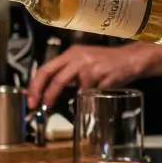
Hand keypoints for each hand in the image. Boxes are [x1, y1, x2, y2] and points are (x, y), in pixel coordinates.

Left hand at [26, 44, 150, 108]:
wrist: (131, 58)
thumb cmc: (104, 63)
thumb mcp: (81, 63)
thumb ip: (64, 75)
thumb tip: (43, 92)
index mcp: (70, 54)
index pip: (45, 69)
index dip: (35, 86)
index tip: (31, 100)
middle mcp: (79, 57)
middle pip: (56, 77)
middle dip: (46, 95)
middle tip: (41, 108)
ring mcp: (92, 66)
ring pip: (75, 87)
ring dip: (73, 99)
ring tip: (77, 104)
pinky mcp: (105, 75)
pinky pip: (93, 92)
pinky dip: (91, 99)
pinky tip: (96, 97)